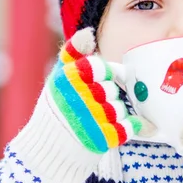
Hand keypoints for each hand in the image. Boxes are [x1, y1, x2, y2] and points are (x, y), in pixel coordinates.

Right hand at [46, 28, 155, 153]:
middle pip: (111, 90)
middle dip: (105, 97)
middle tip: (93, 105)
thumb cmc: (57, 108)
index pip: (100, 69)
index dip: (101, 77)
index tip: (94, 84)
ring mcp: (92, 119)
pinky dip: (133, 127)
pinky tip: (126, 127)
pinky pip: (128, 128)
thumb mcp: (58, 77)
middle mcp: (80, 97)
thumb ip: (73, 52)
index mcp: (69, 78)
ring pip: (120, 109)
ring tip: (98, 119)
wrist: (49, 149)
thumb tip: (88, 34)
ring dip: (115, 114)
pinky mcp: (102, 139)